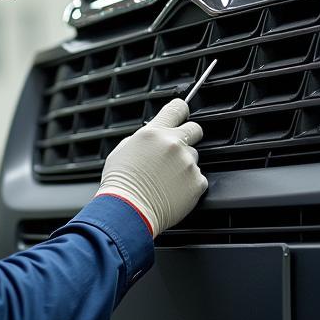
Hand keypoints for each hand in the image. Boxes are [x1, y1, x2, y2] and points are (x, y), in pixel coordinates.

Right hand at [95, 98, 207, 237]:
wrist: (128, 212)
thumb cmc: (121, 185)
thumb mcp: (123, 150)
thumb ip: (143, 139)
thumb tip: (153, 138)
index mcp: (154, 133)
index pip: (177, 108)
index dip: (181, 110)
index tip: (182, 115)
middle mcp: (173, 144)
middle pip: (195, 130)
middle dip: (188, 137)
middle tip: (176, 153)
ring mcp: (187, 163)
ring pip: (194, 158)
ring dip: (184, 166)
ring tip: (166, 180)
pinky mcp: (197, 182)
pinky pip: (198, 179)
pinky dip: (188, 185)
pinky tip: (172, 191)